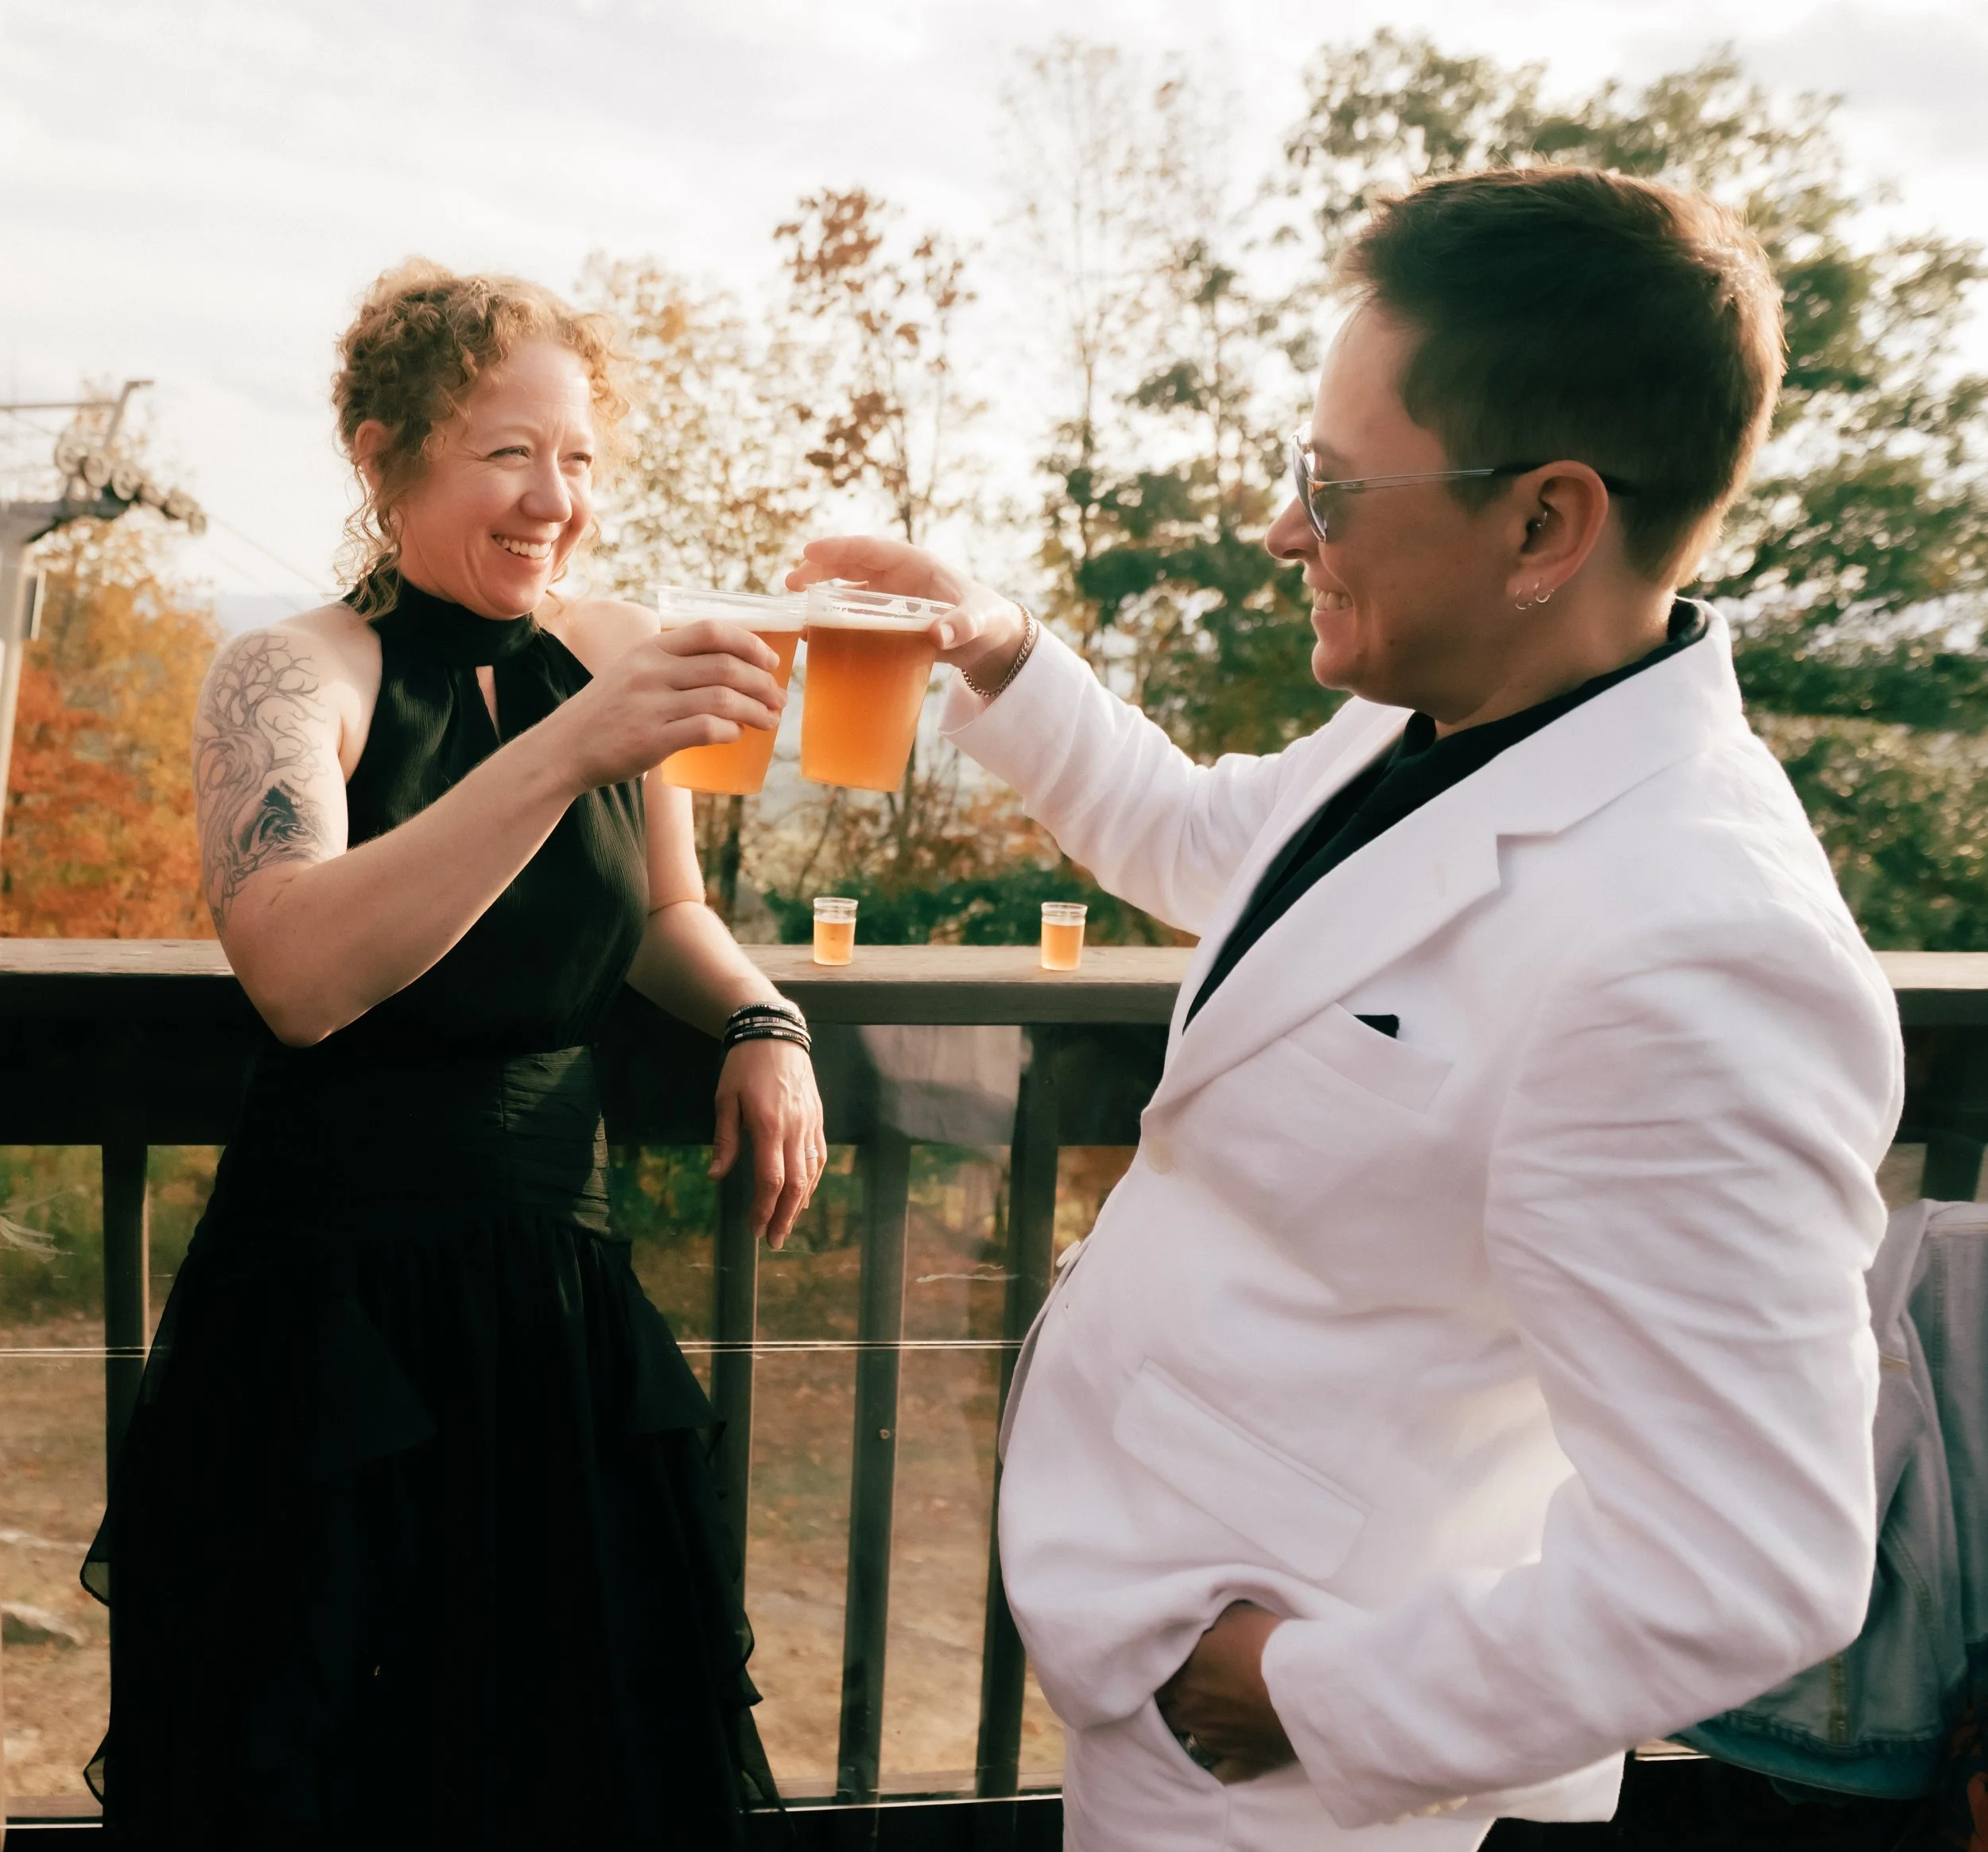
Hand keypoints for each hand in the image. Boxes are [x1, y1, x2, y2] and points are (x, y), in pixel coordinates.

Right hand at [550, 619, 786, 793]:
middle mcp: (651, 671)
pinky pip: (706, 728)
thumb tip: (730, 669)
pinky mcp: (651, 738)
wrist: (563, 749)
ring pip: (722, 698)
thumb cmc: (607, 713)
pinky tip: (737, 734)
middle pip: (725, 666)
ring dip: (756, 709)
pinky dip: (730, 731)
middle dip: (763, 682)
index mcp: (650, 649)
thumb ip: (670, 665)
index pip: (711, 631)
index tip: (770, 661)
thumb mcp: (632, 672)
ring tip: (769, 720)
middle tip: (778, 698)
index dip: (749, 643)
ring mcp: (650, 704)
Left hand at [711, 1036, 826, 1248]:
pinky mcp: (817, 1118)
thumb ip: (725, 1140)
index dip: (763, 1208)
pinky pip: (820, 1156)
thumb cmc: (744, 1065)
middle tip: (773, 1240)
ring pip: (812, 1174)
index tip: (754, 1229)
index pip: (770, 1179)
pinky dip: (813, 1180)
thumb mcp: (725, 1099)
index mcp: (768, 1126)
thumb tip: (716, 1176)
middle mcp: (795, 1129)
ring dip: (800, 1204)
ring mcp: (810, 1123)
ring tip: (787, 1224)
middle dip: (785, 1216)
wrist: (775, 1033)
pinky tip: (805, 1194)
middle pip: (796, 1184)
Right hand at [787, 536, 1029, 690]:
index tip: (809, 551)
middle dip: (818, 569)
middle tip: (790, 582)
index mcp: (913, 563)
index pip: (869, 549)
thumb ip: (961, 625)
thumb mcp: (978, 621)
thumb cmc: (986, 620)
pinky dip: (833, 620)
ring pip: (846, 587)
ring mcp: (889, 595)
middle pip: (849, 563)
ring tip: (794, 605)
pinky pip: (854, 614)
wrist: (990, 640)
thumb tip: (940, 633)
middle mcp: (896, 575)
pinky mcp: (887, 618)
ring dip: (820, 592)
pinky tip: (812, 633)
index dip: (839, 549)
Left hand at [1155, 1602, 1295, 1785]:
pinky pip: (1219, 1772)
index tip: (1168, 1671)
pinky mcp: (1242, 1762)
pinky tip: (1216, 1758)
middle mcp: (1192, 1710)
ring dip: (1190, 1731)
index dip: (1160, 1676)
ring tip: (1202, 1722)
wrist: (1303, 1682)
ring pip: (1188, 1741)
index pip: (1155, 1681)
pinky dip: (1215, 1765)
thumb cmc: (1266, 1641)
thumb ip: (1209, 1622)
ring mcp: (1215, 1740)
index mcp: (1184, 1674)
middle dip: (1172, 1705)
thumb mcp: (1232, 1614)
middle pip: (1167, 1714)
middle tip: (1185, 1695)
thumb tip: (1199, 1621)